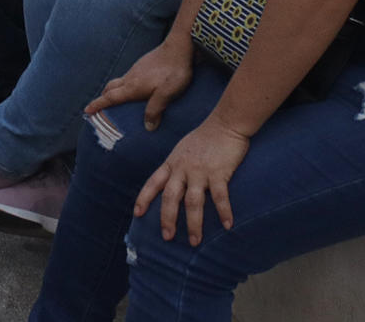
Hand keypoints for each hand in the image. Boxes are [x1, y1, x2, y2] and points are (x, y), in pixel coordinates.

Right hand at [86, 38, 194, 129]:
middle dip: (103, 98)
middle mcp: (131, 77)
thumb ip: (155, 109)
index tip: (86, 111)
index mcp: (133, 86)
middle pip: (111, 88)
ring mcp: (136, 69)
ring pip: (120, 82)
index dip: (98, 104)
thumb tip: (147, 127)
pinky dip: (125, 86)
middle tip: (99, 107)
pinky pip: (128, 77)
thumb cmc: (174, 71)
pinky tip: (136, 89)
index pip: (110, 97)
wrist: (180, 46)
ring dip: (114, 91)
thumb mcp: (167, 93)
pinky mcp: (143, 65)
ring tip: (118, 101)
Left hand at [134, 114, 250, 245]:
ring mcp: (200, 171)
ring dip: (194, 223)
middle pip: (170, 197)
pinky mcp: (219, 172)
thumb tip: (173, 182)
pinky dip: (223, 212)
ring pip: (192, 201)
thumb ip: (177, 166)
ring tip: (195, 241)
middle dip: (167, 218)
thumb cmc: (205, 138)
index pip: (153, 182)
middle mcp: (183, 168)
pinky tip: (228, 225)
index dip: (144, 198)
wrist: (225, 123)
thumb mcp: (183, 150)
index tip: (137, 213)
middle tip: (166, 237)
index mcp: (172, 163)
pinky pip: (220, 196)